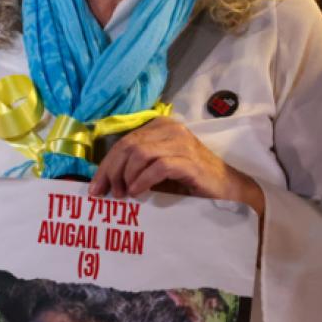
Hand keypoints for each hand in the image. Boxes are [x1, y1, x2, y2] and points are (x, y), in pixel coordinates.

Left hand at [88, 117, 264, 216]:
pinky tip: (137, 192)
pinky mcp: (189, 160)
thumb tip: (105, 181)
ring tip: (124, 194)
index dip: (106, 165)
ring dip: (126, 177)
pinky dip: (142, 181)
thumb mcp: (157, 170)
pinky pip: (158, 166)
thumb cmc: (189, 181)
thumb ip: (135, 168)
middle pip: (128, 146)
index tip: (95, 188)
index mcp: (159, 127)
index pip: (123, 142)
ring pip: (139, 154)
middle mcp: (170, 129)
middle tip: (106, 194)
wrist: (226, 189)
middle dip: (111, 171)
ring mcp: (181, 142)